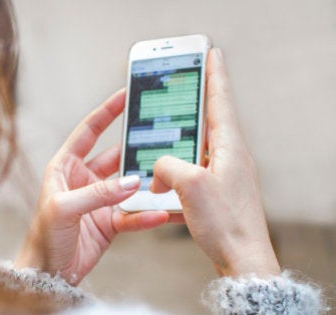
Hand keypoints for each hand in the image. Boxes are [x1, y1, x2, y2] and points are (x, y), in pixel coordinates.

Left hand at [15, 90, 169, 284]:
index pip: (88, 132)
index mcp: (65, 167)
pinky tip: (160, 213)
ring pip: (128, 186)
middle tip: (160, 135)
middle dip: (136, 147)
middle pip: (115, 156)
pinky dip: (146, 215)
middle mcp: (83, 180)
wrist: (48, 274)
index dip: (106, 113)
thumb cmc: (43, 237)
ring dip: (146, 183)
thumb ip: (98, 193)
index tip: (126, 96)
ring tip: (168, 175)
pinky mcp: (109, 223)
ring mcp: (98, 201)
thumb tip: (132, 181)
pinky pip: (132, 215)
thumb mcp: (64, 208)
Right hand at [150, 48, 280, 276]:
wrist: (242, 259)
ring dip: (178, 147)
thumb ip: (167, 165)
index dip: (214, 75)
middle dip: (193, 105)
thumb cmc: (225, 224)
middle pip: (209, 121)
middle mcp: (230, 158)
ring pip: (197, 150)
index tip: (210, 54)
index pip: (220, 100)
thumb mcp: (189, 185)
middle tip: (182, 88)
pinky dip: (176, 177)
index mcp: (229, 147)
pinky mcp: (217, 194)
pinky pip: (193, 176)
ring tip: (160, 146)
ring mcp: (225, 176)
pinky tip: (161, 190)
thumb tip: (158, 167)